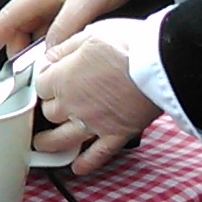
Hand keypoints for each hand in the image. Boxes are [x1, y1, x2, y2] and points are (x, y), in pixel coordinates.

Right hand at [0, 0, 164, 61]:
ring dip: (36, 50)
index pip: (9, 16)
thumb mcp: (87, 0)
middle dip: (16, 50)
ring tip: (39, 70)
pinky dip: (52, 47)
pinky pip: (55, 33)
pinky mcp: (76, 11)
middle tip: (18, 73)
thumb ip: (66, 27)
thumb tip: (47, 53)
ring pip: (38, 32)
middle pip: (21, 27)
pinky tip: (59, 58)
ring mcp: (62, 4)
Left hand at [33, 21, 158, 174]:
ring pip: (62, 140)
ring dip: (50, 143)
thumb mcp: (90, 34)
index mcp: (63, 79)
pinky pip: (97, 155)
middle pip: (50, 112)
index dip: (44, 80)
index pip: (40, 85)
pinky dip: (86, 163)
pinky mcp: (116, 135)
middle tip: (49, 107)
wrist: (162, 64)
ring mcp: (94, 123)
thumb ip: (65, 48)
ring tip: (44, 144)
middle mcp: (73, 105)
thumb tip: (51, 55)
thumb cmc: (129, 45)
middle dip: (49, 108)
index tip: (48, 79)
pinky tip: (78, 167)